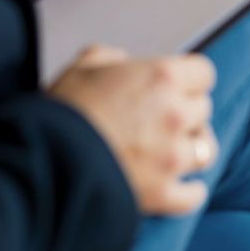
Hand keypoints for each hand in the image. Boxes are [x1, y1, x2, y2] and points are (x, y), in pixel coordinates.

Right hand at [49, 46, 217, 215]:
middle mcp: (175, 114)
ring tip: (174, 151)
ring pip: (206, 149)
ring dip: (191, 150)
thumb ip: (108, 57)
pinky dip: (189, 192)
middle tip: (163, 120)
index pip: (203, 73)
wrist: (43, 162)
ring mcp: (172, 156)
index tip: (179, 88)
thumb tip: (121, 61)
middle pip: (203, 109)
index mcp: (162, 77)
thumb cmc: (61, 113)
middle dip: (186, 113)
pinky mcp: (164, 193)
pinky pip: (195, 193)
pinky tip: (180, 186)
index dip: (189, 80)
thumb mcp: (81, 68)